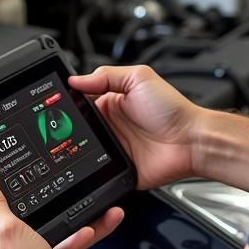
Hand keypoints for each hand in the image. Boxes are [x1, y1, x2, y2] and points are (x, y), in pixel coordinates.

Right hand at [69, 65, 203, 189]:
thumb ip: (106, 76)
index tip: (57, 103)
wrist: (191, 141)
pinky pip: (98, 172)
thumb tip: (76, 79)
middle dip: (69, 128)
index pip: (82, 102)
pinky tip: (89, 164)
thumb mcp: (139, 78)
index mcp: (112, 103)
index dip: (69, 103)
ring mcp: (114, 149)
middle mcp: (111, 126)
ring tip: (76, 144)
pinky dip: (91, 170)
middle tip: (62, 127)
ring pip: (84, 151)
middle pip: (79, 128)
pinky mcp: (118, 169)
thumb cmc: (172, 109)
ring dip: (78, 149)